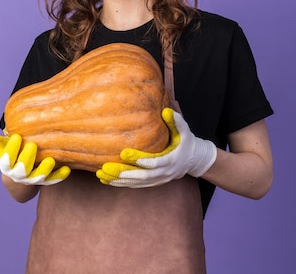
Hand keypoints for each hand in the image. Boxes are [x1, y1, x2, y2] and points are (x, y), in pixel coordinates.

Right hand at [0, 127, 70, 184]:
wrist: (18, 175)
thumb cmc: (11, 153)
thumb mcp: (0, 148)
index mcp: (7, 166)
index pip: (7, 159)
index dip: (11, 149)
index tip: (15, 136)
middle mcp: (19, 175)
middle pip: (22, 169)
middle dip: (26, 158)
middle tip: (32, 145)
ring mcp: (33, 179)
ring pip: (38, 178)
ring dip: (44, 170)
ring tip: (51, 160)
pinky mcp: (46, 181)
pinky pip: (53, 180)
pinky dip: (59, 176)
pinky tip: (67, 169)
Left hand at [96, 108, 216, 186]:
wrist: (194, 160)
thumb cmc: (187, 142)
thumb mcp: (184, 131)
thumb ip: (176, 121)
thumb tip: (166, 110)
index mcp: (172, 160)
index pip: (154, 162)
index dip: (139, 159)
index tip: (123, 152)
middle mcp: (165, 173)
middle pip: (142, 176)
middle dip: (123, 173)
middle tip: (105, 168)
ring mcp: (159, 180)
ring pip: (137, 183)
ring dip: (119, 181)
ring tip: (102, 175)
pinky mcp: (154, 183)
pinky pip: (137, 185)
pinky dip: (123, 184)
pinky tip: (108, 180)